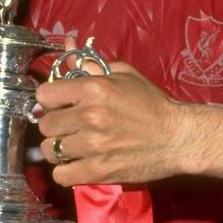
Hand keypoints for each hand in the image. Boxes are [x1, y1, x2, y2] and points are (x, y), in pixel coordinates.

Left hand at [34, 62, 191, 186]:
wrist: (178, 137)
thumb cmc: (152, 104)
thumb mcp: (125, 76)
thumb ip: (92, 65)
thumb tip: (68, 47)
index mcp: (93, 89)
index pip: (44, 95)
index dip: (51, 100)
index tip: (61, 105)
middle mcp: (89, 116)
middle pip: (45, 124)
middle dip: (56, 125)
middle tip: (70, 128)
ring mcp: (92, 146)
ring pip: (50, 150)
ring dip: (59, 149)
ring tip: (73, 147)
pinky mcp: (98, 171)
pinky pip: (61, 175)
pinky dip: (66, 171)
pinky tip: (77, 164)